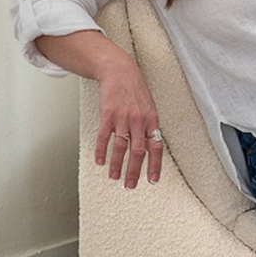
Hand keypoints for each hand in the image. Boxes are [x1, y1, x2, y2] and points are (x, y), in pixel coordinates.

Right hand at [94, 57, 163, 186]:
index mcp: (152, 120)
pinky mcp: (108, 114)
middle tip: (131, 185)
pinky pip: (104, 136)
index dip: (155, 164)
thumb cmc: (135, 90)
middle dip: (134, 171)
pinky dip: (101, 150)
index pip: (156, 147)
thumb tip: (151, 146)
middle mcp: (139, 121)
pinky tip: (99, 161)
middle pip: (138, 151)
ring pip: (121, 147)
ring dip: (117, 165)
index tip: (153, 179)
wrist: (120, 71)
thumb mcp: (149, 106)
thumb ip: (149, 126)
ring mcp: (123, 118)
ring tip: (115, 177)